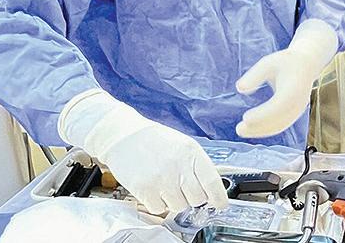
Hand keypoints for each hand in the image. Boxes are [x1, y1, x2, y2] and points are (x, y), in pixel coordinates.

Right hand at [58, 90, 227, 214]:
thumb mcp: (182, 145)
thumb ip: (196, 164)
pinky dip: (157, 203)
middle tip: (184, 189)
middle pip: (197, 198)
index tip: (221, 204)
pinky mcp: (144, 189)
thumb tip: (211, 187)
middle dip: (192, 197)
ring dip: (174, 201)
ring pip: (179, 206)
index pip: (212, 181)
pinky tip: (153, 189)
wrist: (123, 136)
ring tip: (165, 185)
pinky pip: (159, 209)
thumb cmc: (154, 140)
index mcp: (191, 152)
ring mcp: (161, 179)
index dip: (219, 197)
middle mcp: (178, 166)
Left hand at [236, 20, 337, 137]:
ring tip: (241, 130)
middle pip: (279, 120)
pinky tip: (250, 128)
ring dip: (260, 131)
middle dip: (258, 126)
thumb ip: (255, 75)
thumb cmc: (284, 62)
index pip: (278, 106)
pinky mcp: (294, 115)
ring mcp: (298, 110)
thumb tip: (239, 88)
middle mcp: (298, 102)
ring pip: (279, 126)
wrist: (306, 64)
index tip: (245, 118)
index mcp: (294, 88)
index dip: (262, 114)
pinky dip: (265, 129)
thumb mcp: (268, 63)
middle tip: (239, 129)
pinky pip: (280, 125)